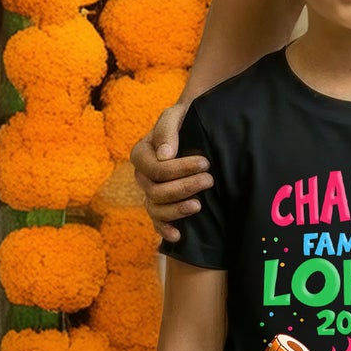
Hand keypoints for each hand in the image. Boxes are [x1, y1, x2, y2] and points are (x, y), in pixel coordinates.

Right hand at [131, 102, 210, 242]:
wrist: (192, 126)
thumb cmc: (183, 118)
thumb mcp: (175, 115)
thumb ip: (167, 130)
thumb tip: (164, 155)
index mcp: (141, 154)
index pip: (157, 169)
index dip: (180, 169)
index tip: (205, 162)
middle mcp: (142, 176)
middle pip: (156, 191)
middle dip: (184, 187)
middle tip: (209, 180)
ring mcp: (150, 192)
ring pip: (156, 209)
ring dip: (177, 210)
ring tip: (199, 205)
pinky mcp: (160, 203)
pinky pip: (156, 222)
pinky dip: (165, 230)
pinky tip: (179, 235)